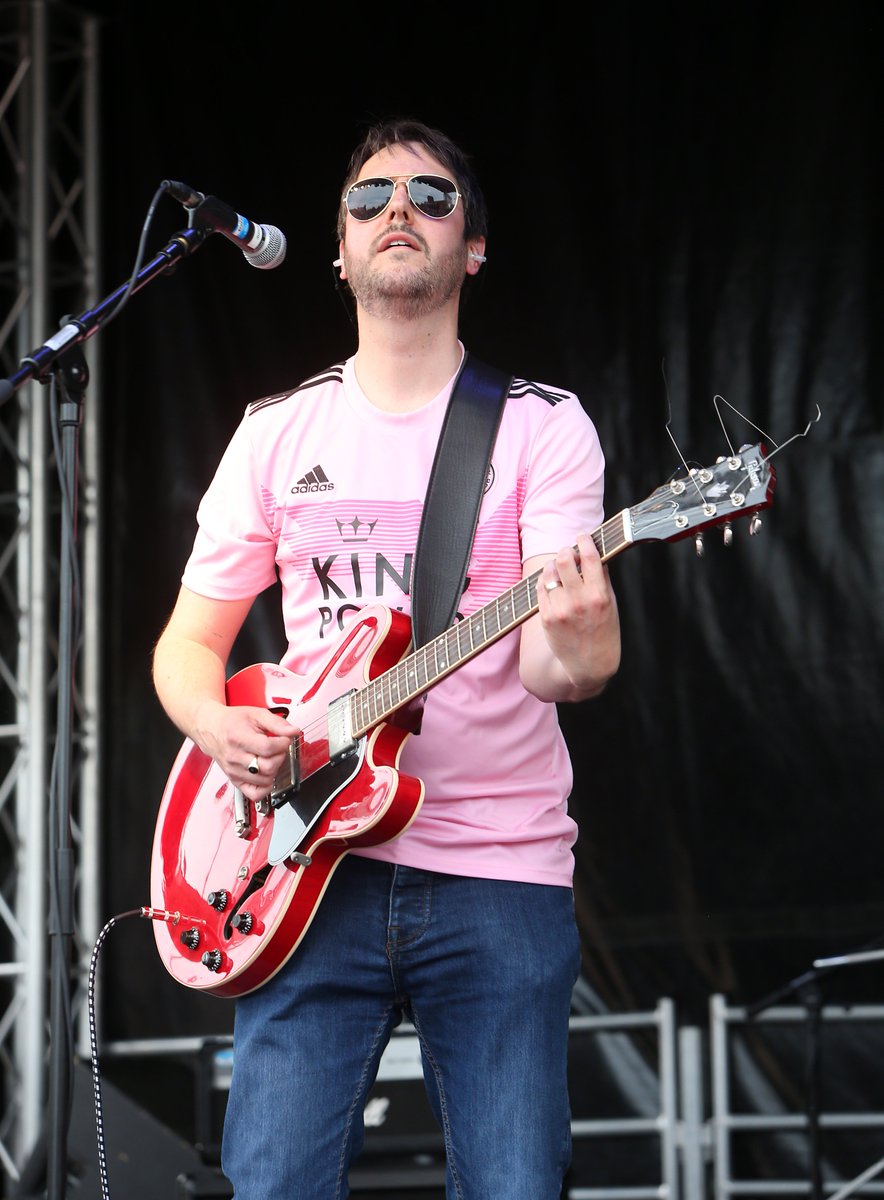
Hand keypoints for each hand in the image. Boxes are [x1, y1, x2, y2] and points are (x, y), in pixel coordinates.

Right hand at [192, 700, 298, 796]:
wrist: (212, 729)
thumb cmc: (232, 722)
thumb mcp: (256, 714)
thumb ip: (277, 723)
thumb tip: (293, 731)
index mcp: (238, 738)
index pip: (268, 748)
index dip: (283, 743)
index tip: (285, 739)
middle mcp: (235, 757)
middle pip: (268, 766)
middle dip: (280, 756)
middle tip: (278, 748)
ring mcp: (234, 771)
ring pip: (265, 780)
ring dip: (274, 769)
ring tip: (270, 757)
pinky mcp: (235, 781)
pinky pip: (255, 794)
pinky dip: (266, 787)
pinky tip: (266, 774)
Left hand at [526, 533, 620, 699]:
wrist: (589, 665)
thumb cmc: (604, 633)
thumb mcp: (611, 605)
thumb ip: (602, 579)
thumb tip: (594, 553)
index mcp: (599, 596)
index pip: (590, 558)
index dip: (584, 541)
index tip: (582, 536)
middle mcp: (579, 601)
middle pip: (564, 560)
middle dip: (565, 551)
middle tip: (568, 552)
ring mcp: (560, 609)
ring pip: (549, 573)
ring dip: (554, 566)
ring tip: (559, 569)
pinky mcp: (546, 617)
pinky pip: (540, 588)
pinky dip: (545, 581)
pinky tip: (552, 583)